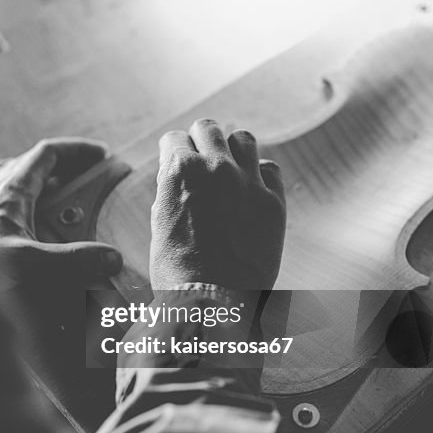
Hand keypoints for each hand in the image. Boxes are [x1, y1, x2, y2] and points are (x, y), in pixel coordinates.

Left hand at [0, 138, 122, 286]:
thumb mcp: (31, 267)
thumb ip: (73, 261)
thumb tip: (111, 257)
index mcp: (6, 193)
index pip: (45, 155)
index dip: (74, 151)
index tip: (99, 155)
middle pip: (22, 164)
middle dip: (54, 166)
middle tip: (78, 177)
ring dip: (18, 177)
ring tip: (37, 189)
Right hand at [150, 119, 284, 290]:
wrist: (214, 304)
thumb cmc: (178, 272)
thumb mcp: (159, 224)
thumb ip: (169, 192)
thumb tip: (175, 177)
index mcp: (180, 171)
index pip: (174, 138)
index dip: (173, 151)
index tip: (177, 161)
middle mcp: (215, 167)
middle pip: (208, 128)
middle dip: (201, 141)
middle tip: (202, 159)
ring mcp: (248, 182)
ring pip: (243, 139)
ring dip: (232, 149)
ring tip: (230, 167)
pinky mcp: (273, 202)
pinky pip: (271, 169)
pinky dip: (261, 174)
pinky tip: (253, 189)